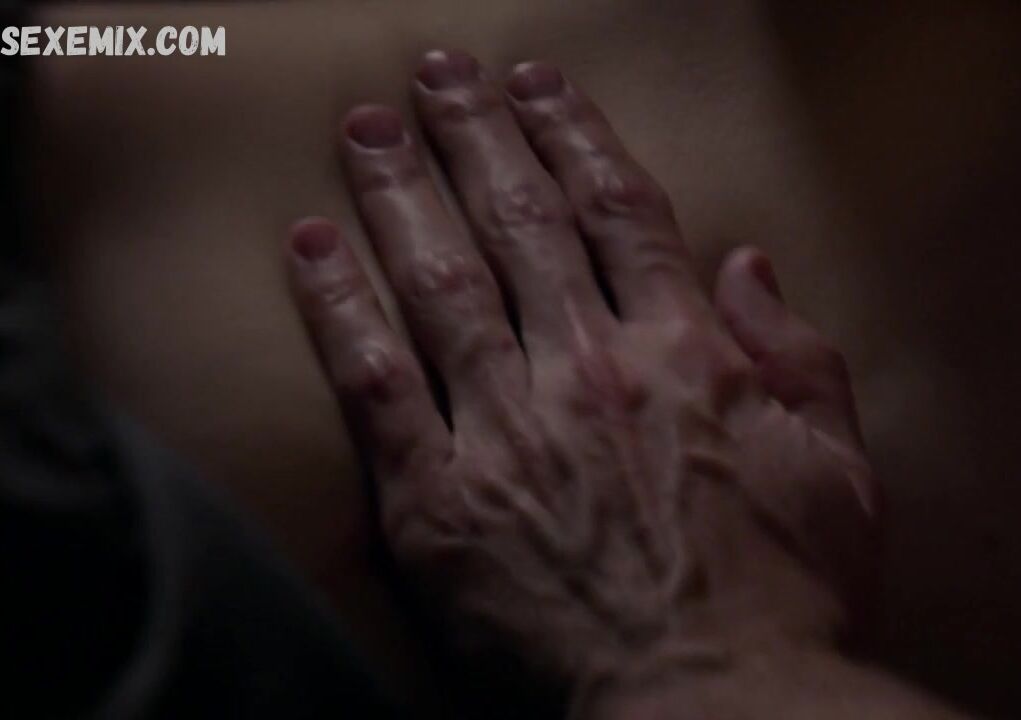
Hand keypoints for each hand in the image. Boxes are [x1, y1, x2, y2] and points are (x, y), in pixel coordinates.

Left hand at [287, 50, 879, 698]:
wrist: (709, 709)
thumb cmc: (781, 598)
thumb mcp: (837, 470)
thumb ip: (801, 357)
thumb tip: (747, 266)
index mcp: (683, 356)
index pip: (616, 212)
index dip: (573, 135)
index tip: (536, 86)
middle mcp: (589, 371)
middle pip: (518, 222)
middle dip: (474, 136)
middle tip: (434, 78)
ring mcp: (508, 430)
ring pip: (440, 280)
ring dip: (398, 193)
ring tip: (363, 132)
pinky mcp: (438, 500)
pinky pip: (376, 383)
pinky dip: (338, 308)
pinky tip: (309, 246)